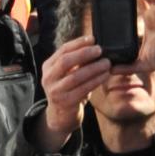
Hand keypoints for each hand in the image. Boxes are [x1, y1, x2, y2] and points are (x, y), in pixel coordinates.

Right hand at [37, 34, 113, 150]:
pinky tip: (104, 75)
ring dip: (93, 68)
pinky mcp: (66, 102)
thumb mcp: (66, 73)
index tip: (93, 39)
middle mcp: (48, 78)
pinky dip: (95, 80)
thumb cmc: (68, 89)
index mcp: (48, 67)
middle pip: (65, 61)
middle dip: (84, 53)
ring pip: (75, 76)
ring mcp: (55, 91)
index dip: (78, 43)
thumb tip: (94, 44)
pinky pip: (83, 89)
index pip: (62, 50)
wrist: (61, 116)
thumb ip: (75, 60)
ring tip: (106, 63)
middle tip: (100, 50)